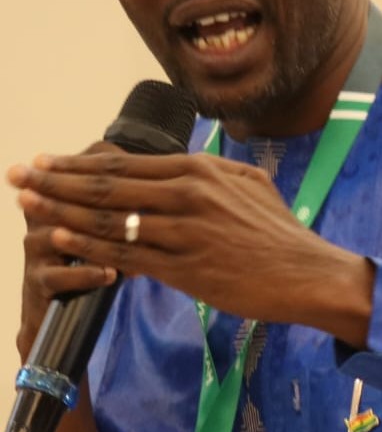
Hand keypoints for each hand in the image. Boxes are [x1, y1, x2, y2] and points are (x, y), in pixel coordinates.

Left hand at [9, 150, 374, 346]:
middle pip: (108, 185)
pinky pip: (126, 255)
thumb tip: (185, 161)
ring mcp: (184, 232)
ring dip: (62, 210)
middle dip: (56, 180)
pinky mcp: (184, 269)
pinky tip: (61, 238)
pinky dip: (89, 245)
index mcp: (200, 171)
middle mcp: (187, 194)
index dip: (79, 162)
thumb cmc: (277, 230)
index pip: (126, 163)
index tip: (46, 160)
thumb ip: (214, 169)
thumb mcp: (250, 183)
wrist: (303, 272)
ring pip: (110, 219)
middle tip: (18, 175)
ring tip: (26, 204)